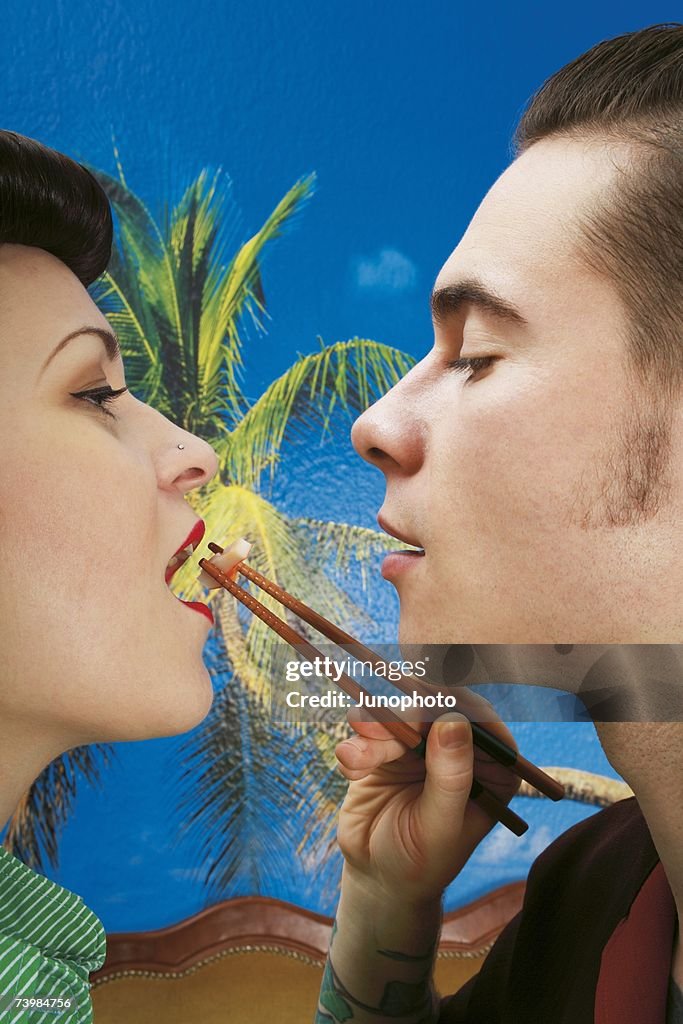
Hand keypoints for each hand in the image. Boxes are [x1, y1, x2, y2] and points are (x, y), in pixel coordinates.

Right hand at [335, 690, 519, 905]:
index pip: (484, 722)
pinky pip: (369, 731)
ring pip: (399, 715)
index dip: (458, 704)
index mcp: (492, 769)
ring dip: (373, 732)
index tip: (429, 702)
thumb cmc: (422, 862)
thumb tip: (453, 722)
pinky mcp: (385, 748)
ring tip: (356, 762)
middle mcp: (459, 749)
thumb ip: (450, 778)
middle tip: (373, 727)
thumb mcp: (441, 827)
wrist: (377, 877)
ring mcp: (421, 745)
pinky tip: (351, 771)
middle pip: (437, 709)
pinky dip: (357, 746)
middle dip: (404, 716)